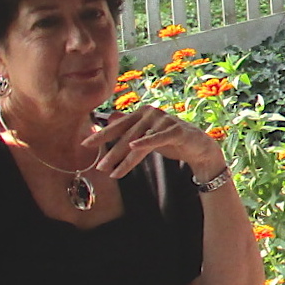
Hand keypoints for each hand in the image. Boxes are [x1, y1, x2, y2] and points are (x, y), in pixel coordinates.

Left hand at [86, 106, 225, 180]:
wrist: (198, 146)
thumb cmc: (171, 139)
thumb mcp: (147, 134)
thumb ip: (130, 127)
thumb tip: (110, 118)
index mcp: (142, 113)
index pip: (118, 126)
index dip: (102, 135)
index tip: (86, 145)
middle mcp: (151, 113)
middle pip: (126, 135)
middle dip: (111, 152)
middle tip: (99, 167)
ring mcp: (163, 120)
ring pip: (138, 140)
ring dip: (124, 157)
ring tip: (112, 171)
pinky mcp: (175, 130)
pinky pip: (157, 138)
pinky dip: (145, 142)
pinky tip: (133, 147)